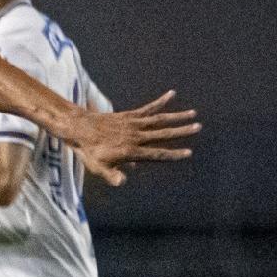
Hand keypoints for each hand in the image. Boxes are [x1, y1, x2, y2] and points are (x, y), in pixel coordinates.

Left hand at [68, 91, 200, 185]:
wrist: (78, 129)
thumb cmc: (89, 151)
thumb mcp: (98, 168)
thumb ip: (112, 175)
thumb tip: (124, 182)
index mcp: (131, 151)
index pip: (156, 154)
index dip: (173, 154)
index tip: (188, 152)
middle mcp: (135, 136)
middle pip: (163, 134)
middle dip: (181, 131)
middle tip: (198, 127)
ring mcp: (133, 124)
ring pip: (159, 120)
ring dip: (176, 116)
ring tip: (193, 113)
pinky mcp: (130, 115)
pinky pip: (148, 108)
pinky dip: (160, 101)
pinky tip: (172, 94)